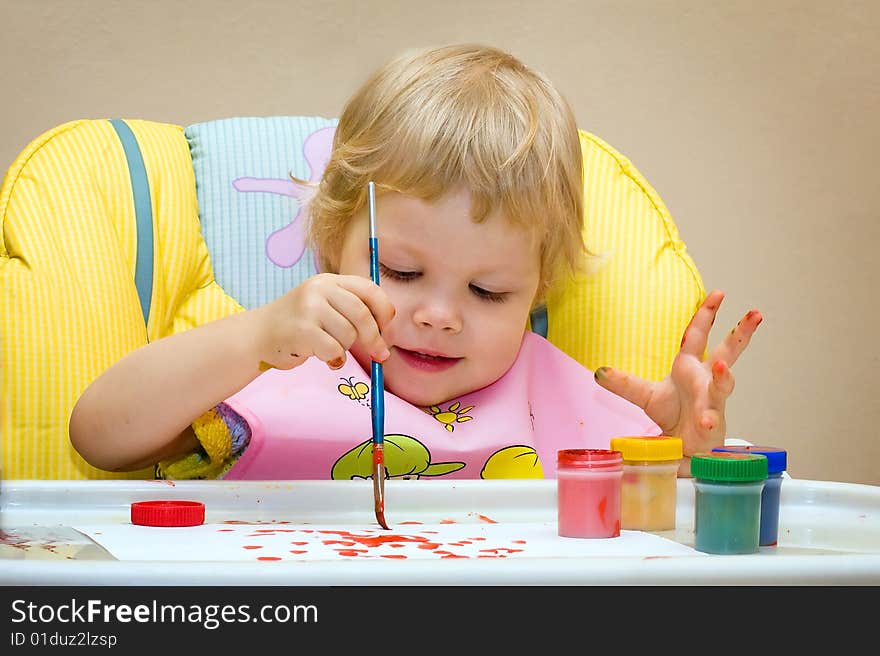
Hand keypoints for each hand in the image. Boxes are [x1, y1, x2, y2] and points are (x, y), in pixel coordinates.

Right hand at [254, 273, 394, 370]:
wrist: (258, 335)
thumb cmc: (299, 324)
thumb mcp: (324, 305)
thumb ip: (351, 309)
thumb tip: (386, 332)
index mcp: (329, 280)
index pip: (369, 289)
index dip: (384, 311)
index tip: (386, 328)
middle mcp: (319, 289)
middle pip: (362, 315)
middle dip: (375, 338)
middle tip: (380, 354)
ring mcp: (309, 308)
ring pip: (349, 335)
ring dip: (346, 349)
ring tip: (331, 348)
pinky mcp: (301, 330)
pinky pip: (334, 350)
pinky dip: (334, 359)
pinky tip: (323, 357)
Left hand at [593, 289, 761, 474]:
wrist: (682, 446)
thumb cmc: (673, 415)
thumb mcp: (644, 396)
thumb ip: (624, 383)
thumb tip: (599, 372)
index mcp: (689, 367)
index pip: (698, 335)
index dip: (706, 314)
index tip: (718, 293)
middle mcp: (705, 380)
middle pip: (728, 352)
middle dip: (741, 334)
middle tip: (755, 315)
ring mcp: (711, 401)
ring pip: (723, 385)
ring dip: (724, 376)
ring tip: (722, 366)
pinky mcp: (710, 424)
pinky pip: (711, 420)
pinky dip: (708, 420)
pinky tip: (705, 421)